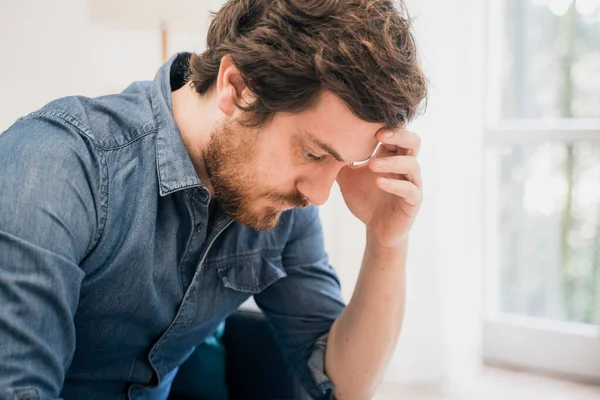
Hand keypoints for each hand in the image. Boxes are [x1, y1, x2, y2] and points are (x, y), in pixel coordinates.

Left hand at [336, 127, 421, 247]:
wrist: (376, 229)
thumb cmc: (365, 199)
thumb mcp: (347, 177)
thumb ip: (338, 160)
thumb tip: (320, 143)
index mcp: (390, 155)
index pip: (396, 132)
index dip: (386, 124)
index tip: (368, 121)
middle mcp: (404, 165)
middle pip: (412, 141)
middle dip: (398, 134)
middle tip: (379, 134)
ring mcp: (411, 182)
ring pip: (412, 164)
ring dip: (392, 162)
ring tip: (372, 165)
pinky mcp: (413, 201)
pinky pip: (409, 189)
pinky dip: (395, 184)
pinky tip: (379, 182)